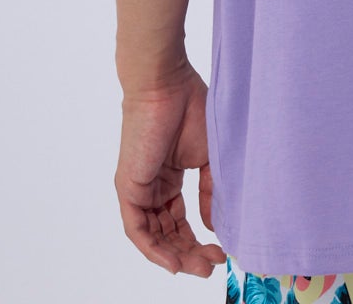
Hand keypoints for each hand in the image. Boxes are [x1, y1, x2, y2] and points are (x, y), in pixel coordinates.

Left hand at [115, 61, 227, 275]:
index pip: (180, 219)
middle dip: (190, 252)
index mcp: (170, 177)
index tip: (223, 250)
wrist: (167, 86)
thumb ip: (210, 191)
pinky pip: (138, 230)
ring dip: (176, 255)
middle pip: (168, 232)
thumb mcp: (208, 157)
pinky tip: (175, 262)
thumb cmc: (191, 108)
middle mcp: (152, 187)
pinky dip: (155, 249)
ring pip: (153, 236)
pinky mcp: (129, 189)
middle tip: (213, 265)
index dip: (200, 238)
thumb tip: (211, 227)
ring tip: (201, 267)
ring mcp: (139, 190)